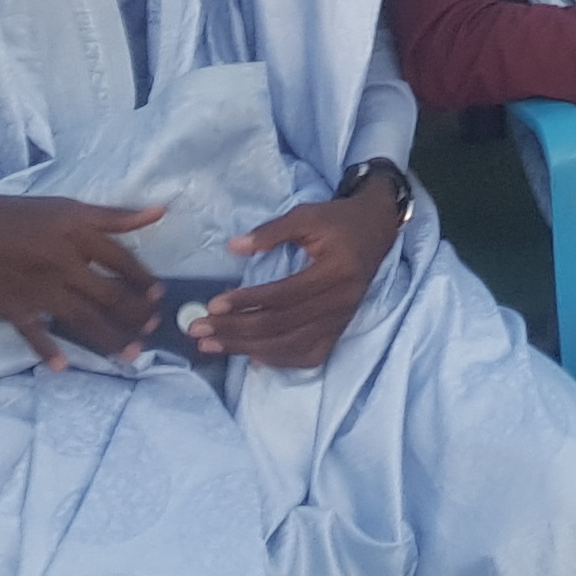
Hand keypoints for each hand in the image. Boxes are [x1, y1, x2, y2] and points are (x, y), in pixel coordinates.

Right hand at [0, 182, 162, 368]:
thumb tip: (160, 211)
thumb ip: (113, 215)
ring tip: (130, 354)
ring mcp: (37, 289)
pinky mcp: (11, 309)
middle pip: (108, 295)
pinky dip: (49, 351)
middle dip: (134, 316)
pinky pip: (35, 335)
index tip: (158, 296)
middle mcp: (62, 263)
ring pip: (82, 319)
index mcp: (77, 234)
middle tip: (152, 330)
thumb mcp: (65, 207)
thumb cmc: (11, 215)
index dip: (144, 280)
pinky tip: (65, 366)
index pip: (123, 260)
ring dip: (109, 339)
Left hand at [198, 185, 403, 368]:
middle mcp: (341, 302)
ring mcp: (341, 320)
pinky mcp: (339, 330)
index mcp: (335, 271)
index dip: (247, 301)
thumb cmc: (339, 221)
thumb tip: (233, 247)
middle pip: (281, 326)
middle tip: (198, 330)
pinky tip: (251, 358)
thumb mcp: (307, 215)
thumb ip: (271, 231)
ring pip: (289, 346)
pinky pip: (307, 355)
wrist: (377, 230)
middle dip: (235, 330)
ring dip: (247, 349)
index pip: (284, 295)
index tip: (212, 304)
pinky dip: (278, 360)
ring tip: (212, 345)